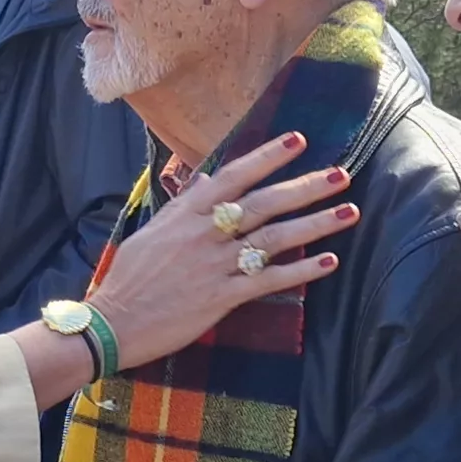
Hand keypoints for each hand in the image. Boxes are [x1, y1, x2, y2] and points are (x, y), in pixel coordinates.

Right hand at [85, 133, 356, 369]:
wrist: (112, 322)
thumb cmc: (129, 278)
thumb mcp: (153, 231)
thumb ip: (183, 208)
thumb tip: (203, 182)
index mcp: (185, 213)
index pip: (234, 175)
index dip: (268, 156)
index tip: (300, 139)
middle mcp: (203, 233)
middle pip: (264, 203)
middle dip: (305, 187)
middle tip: (340, 174)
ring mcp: (214, 265)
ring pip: (274, 238)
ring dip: (315, 223)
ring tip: (349, 211)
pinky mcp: (221, 298)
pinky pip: (269, 280)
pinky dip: (301, 270)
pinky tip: (329, 261)